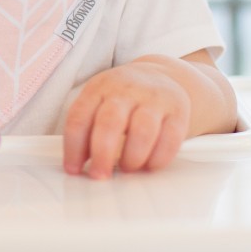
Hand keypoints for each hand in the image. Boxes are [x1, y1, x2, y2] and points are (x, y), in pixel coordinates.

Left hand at [62, 58, 192, 179]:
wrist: (161, 77)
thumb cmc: (123, 97)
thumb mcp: (99, 101)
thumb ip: (87, 128)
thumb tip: (77, 163)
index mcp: (98, 88)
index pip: (79, 117)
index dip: (73, 147)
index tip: (72, 168)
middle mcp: (125, 90)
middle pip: (110, 123)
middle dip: (102, 154)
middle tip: (99, 174)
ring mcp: (153, 99)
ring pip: (142, 132)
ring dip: (132, 158)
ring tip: (127, 168)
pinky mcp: (177, 111)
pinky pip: (170, 140)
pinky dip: (158, 159)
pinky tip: (149, 166)